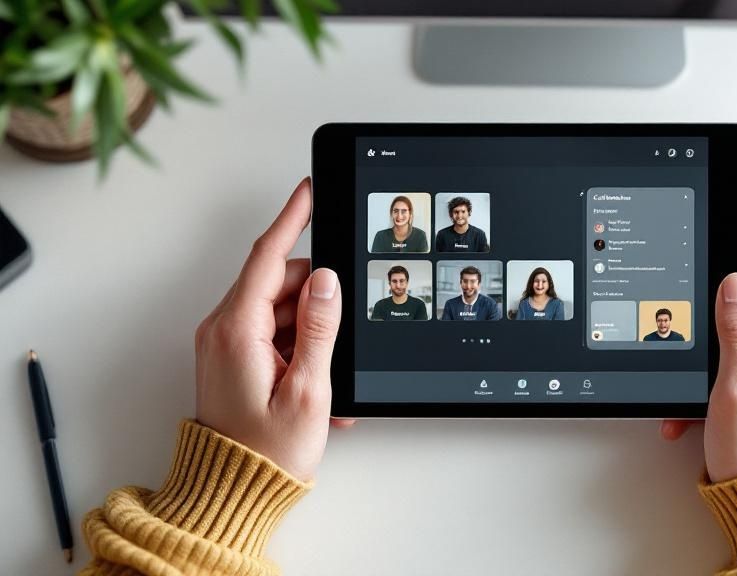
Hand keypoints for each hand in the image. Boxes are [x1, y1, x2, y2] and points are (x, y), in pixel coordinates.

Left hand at [194, 178, 350, 481]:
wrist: (233, 492)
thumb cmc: (266, 451)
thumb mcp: (308, 390)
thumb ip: (320, 329)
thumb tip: (328, 281)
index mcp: (238, 329)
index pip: (269, 256)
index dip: (293, 218)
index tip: (309, 190)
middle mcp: (224, 329)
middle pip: (280, 282)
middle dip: (317, 298)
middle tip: (340, 334)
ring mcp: (225, 343)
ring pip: (280, 307)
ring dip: (311, 330)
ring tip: (327, 376)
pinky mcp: (232, 357)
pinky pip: (272, 333)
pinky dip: (299, 348)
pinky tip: (315, 381)